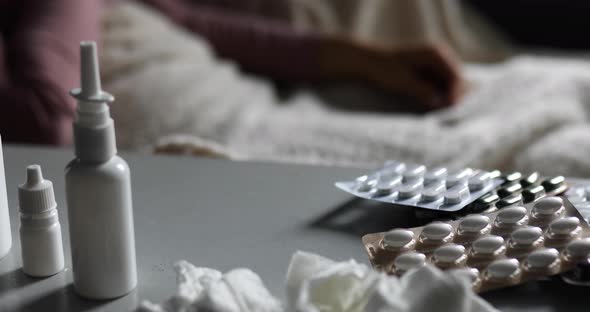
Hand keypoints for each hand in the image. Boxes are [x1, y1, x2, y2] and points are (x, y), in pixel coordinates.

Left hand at [321, 38, 463, 109]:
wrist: (366, 63)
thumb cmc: (383, 70)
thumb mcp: (403, 83)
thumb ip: (423, 91)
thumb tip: (441, 102)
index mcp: (435, 54)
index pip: (456, 77)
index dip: (456, 95)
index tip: (452, 110)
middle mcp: (439, 57)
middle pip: (456, 82)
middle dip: (455, 98)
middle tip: (452, 118)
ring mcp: (435, 66)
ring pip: (449, 87)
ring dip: (447, 100)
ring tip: (445, 117)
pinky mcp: (428, 75)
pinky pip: (439, 88)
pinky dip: (438, 99)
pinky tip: (434, 111)